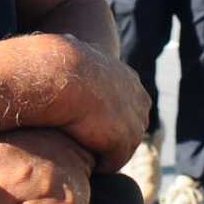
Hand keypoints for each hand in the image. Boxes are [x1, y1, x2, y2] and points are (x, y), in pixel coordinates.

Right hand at [47, 35, 149, 172]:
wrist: (63, 75)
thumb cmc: (64, 63)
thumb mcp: (79, 52)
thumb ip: (83, 56)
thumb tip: (70, 40)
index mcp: (131, 81)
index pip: (125, 108)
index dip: (105, 118)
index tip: (86, 122)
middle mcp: (140, 102)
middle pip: (127, 130)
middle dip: (109, 137)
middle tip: (82, 139)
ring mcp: (134, 124)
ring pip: (120, 149)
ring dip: (101, 152)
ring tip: (78, 147)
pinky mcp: (123, 143)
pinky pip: (110, 163)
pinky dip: (96, 163)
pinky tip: (79, 154)